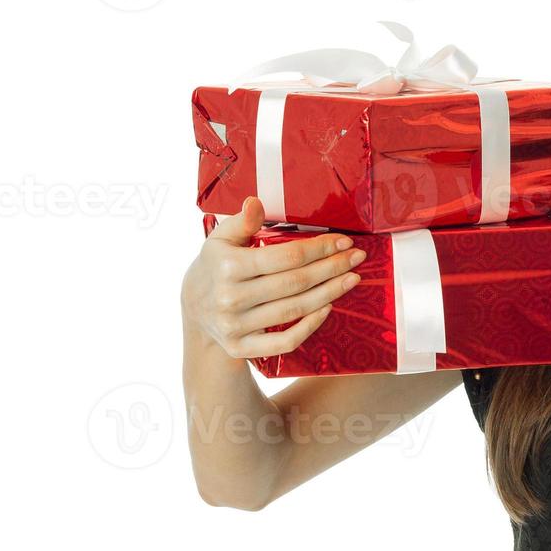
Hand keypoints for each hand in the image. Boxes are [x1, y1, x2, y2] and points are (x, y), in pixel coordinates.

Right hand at [181, 196, 366, 358]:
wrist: (193, 309)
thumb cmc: (216, 266)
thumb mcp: (221, 240)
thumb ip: (241, 222)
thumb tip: (255, 202)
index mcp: (228, 266)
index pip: (286, 257)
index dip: (320, 249)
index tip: (344, 241)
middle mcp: (230, 298)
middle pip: (295, 282)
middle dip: (332, 268)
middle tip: (357, 258)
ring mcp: (235, 326)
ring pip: (295, 310)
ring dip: (330, 293)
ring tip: (352, 278)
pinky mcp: (241, 348)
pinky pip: (284, 341)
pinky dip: (309, 326)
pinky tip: (328, 308)